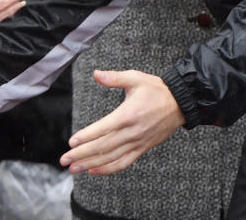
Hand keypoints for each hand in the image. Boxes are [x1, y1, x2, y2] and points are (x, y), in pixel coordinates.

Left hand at [59, 70, 183, 174]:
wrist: (181, 104)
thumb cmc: (156, 89)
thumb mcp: (136, 78)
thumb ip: (115, 77)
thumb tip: (96, 74)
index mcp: (128, 115)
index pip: (103, 129)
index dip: (86, 136)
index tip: (71, 142)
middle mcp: (132, 132)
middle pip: (104, 147)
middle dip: (82, 155)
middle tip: (64, 160)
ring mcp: (138, 142)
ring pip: (112, 158)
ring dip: (91, 164)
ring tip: (74, 168)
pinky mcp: (142, 148)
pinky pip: (124, 162)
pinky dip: (109, 169)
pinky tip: (95, 171)